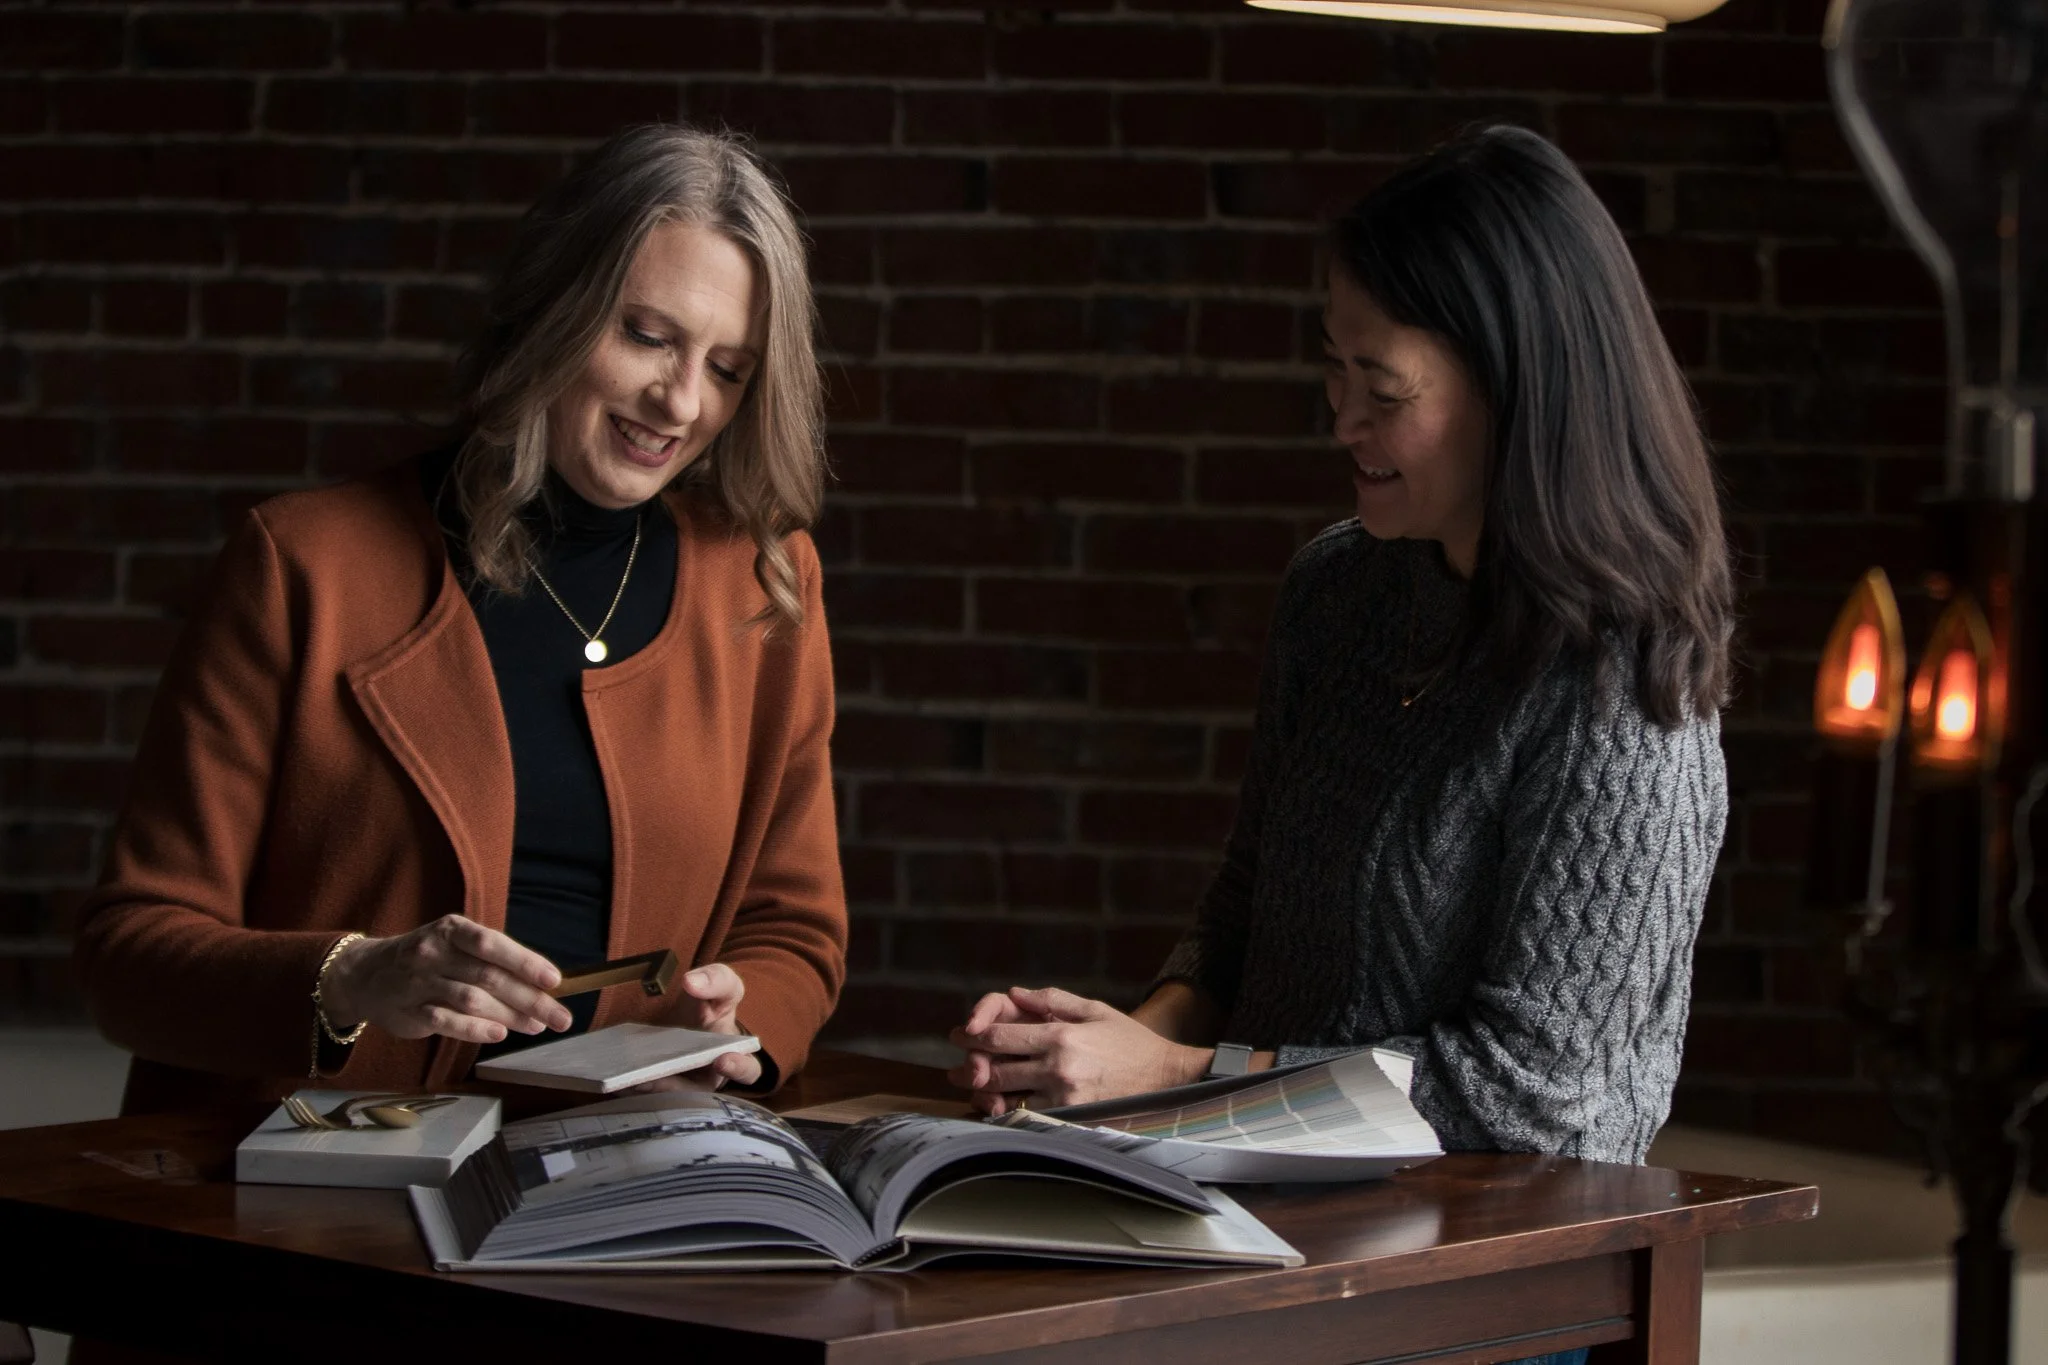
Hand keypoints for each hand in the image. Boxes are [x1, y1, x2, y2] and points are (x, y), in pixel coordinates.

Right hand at [320, 915, 571, 1045]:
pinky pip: (446, 1022)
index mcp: (452, 931)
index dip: (525, 962)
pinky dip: (475, 1029)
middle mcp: (434, 953)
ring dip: (509, 1016)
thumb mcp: (454, 945)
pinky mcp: (410, 1011)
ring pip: (472, 1000)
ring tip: (536, 1027)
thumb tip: (543, 986)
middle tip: (560, 1017)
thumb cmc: (427, 959)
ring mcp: (419, 982)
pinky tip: (499, 1033)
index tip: (554, 980)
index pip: (492, 944)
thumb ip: (492, 962)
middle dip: (530, 999)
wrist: (366, 974)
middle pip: (489, 977)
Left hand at [628, 963, 762, 1090]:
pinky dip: (632, 1086)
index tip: (722, 1059)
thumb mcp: (720, 986)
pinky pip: (644, 1094)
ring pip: (665, 1097)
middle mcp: (707, 1079)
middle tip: (655, 1078)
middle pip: (697, 1094)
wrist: (679, 1016)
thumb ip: (717, 979)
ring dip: (649, 1087)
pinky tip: (619, 1075)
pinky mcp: (653, 1088)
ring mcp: (679, 1086)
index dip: (738, 1068)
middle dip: (677, 1088)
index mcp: (732, 1057)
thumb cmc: (707, 1005)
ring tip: (631, 1076)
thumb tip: (692, 981)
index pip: (747, 1070)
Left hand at [945, 986, 1210, 1115]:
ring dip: (985, 1095)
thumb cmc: (1130, 1041)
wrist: (1167, 1077)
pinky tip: (1001, 1110)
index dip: (973, 1036)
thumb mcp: (1094, 1009)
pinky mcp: (1072, 1118)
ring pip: (1008, 1099)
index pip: (1001, 1036)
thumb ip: (1052, 999)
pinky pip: (1030, 1118)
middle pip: (997, 1070)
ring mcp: (1064, 1097)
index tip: (959, 1036)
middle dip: (970, 1068)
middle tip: (955, 1070)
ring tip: (972, 1091)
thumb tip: (1014, 993)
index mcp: (1060, 1035)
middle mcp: (1058, 1067)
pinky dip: (1012, 1114)